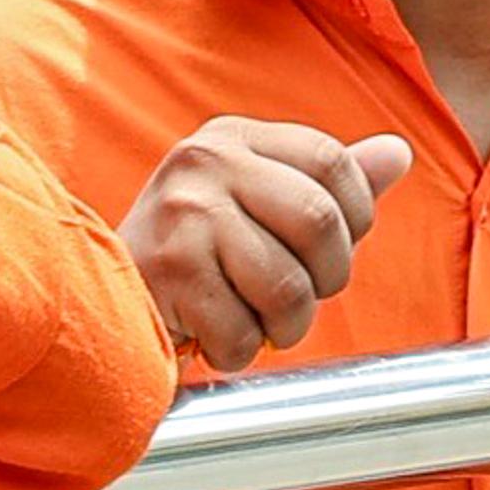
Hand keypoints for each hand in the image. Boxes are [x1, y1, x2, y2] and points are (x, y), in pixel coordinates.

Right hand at [120, 121, 420, 371]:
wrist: (92, 296)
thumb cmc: (190, 255)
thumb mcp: (257, 200)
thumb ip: (325, 181)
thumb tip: (396, 153)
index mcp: (233, 137)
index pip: (334, 163)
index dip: (355, 219)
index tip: (326, 252)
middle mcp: (205, 162)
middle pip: (321, 222)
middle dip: (324, 280)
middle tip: (294, 300)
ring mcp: (184, 213)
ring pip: (288, 285)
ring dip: (284, 326)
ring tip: (256, 323)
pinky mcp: (166, 269)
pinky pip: (242, 329)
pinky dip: (238, 352)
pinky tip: (213, 335)